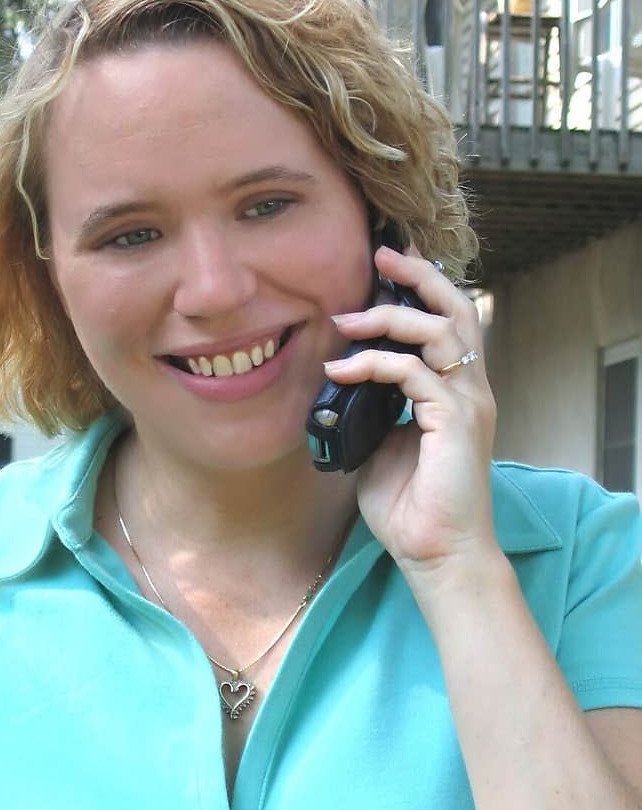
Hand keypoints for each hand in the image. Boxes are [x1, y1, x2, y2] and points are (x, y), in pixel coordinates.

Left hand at [324, 246, 498, 574]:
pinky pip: (415, 373)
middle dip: (419, 276)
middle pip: (457, 310)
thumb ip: (371, 410)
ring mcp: (468, 404)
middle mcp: (469, 390)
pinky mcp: (457, 421)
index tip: (385, 266)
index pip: (446, 324)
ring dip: (389, 318)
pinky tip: (342, 368)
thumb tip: (338, 383)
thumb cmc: (410, 509)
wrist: (436, 555)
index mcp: (454, 393)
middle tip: (382, 254)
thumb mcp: (380, 447)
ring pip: (440, 332)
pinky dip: (375, 363)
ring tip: (346, 319)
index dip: (421, 289)